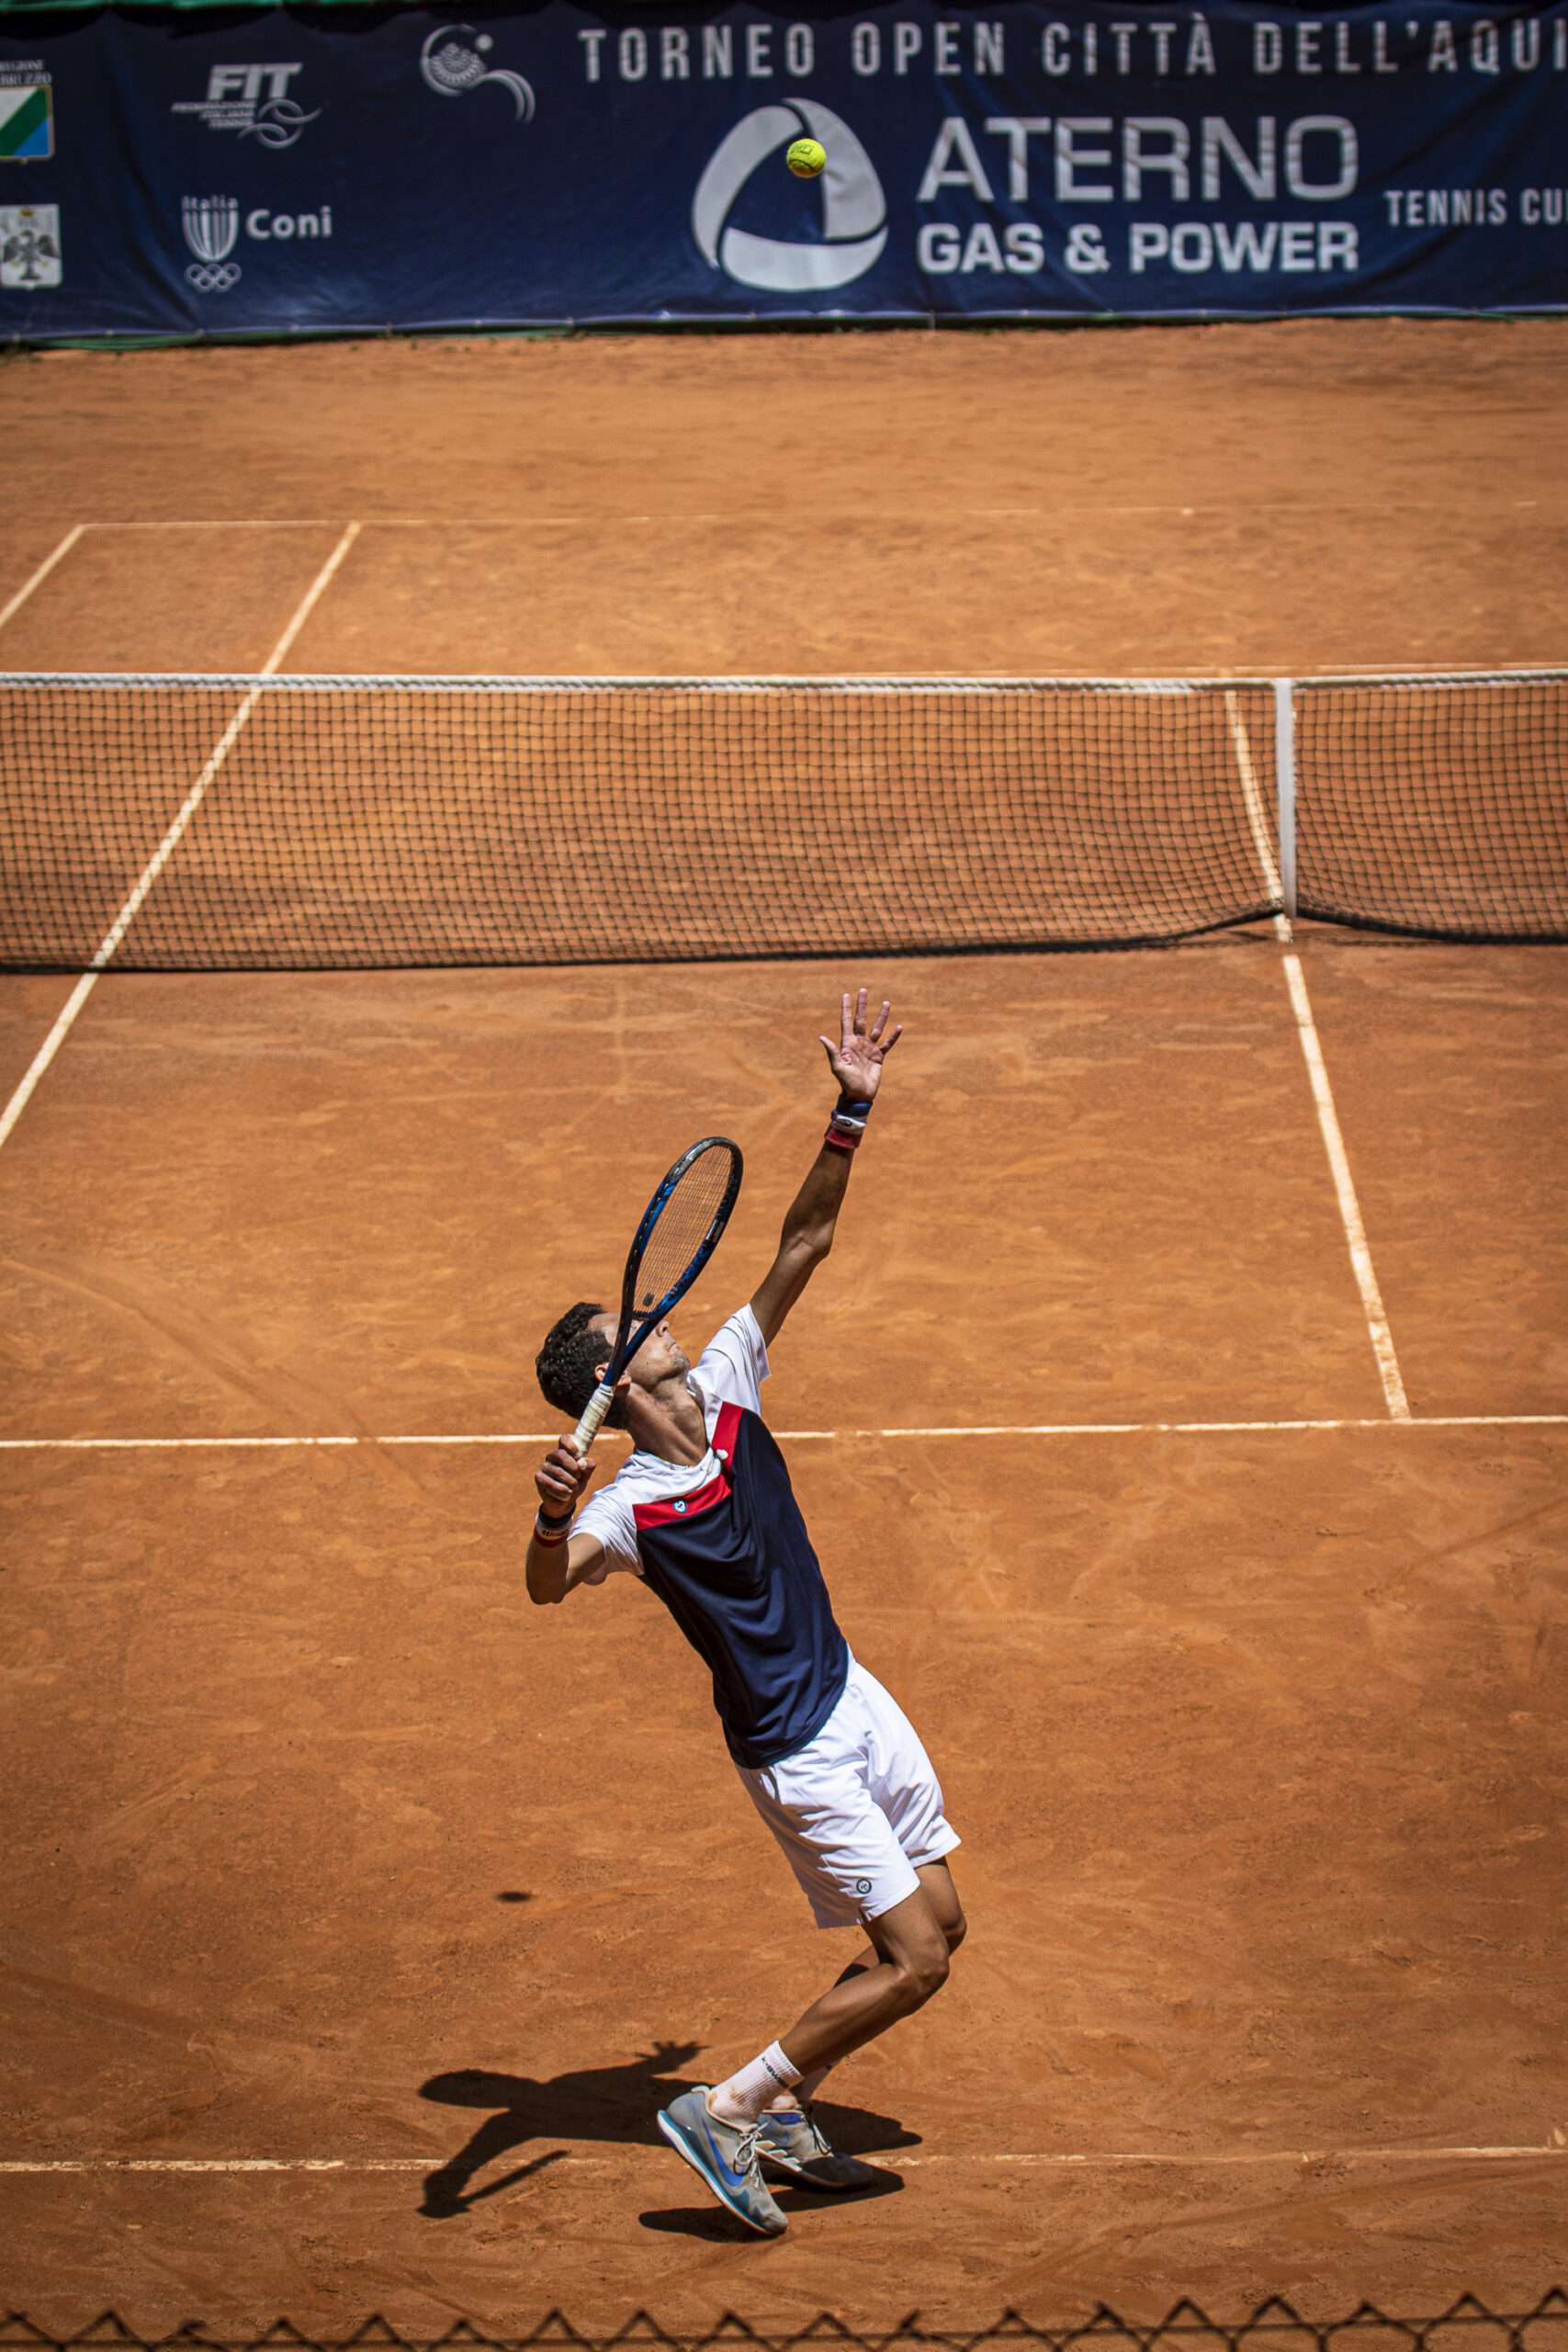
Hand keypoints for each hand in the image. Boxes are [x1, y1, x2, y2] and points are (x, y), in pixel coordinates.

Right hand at [535, 1438, 595, 1522]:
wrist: (566, 1502)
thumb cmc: (575, 1484)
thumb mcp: (585, 1475)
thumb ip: (588, 1467)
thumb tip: (582, 1463)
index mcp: (564, 1452)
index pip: (564, 1439)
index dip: (572, 1446)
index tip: (579, 1456)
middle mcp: (552, 1457)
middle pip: (561, 1454)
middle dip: (573, 1468)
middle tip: (578, 1477)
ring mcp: (544, 1467)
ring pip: (558, 1471)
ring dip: (570, 1481)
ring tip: (574, 1487)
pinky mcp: (539, 1478)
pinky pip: (551, 1483)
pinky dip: (562, 1489)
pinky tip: (567, 1492)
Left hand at [820, 987, 901, 1101]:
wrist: (859, 1095)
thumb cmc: (846, 1082)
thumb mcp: (838, 1067)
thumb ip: (832, 1052)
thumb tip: (822, 1037)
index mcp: (847, 1044)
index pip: (846, 1022)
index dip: (846, 1008)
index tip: (846, 995)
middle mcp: (858, 1043)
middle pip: (861, 1020)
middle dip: (862, 1005)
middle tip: (863, 990)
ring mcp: (869, 1049)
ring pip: (877, 1028)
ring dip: (881, 1016)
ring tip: (886, 1002)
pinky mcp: (879, 1056)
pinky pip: (887, 1044)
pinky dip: (893, 1036)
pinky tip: (899, 1027)